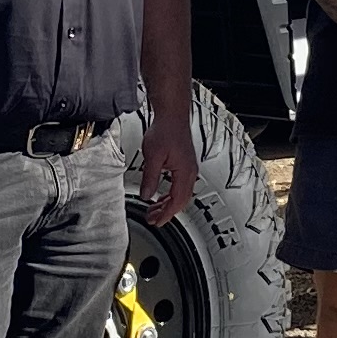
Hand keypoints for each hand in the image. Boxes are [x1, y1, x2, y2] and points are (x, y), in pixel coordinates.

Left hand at [136, 104, 197, 227]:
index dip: (167, 214)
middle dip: (166, 212)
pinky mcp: (185, 165)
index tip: (157, 222)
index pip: (177, 201)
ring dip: (168, 204)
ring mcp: (189, 168)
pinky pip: (180, 186)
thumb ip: (150, 178)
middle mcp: (190, 172)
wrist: (172, 116)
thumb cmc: (165, 130)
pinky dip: (170, 194)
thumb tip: (146, 195)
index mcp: (185, 172)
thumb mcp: (153, 157)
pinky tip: (161, 195)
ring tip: (154, 210)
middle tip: (153, 219)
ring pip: (181, 194)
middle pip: (181, 200)